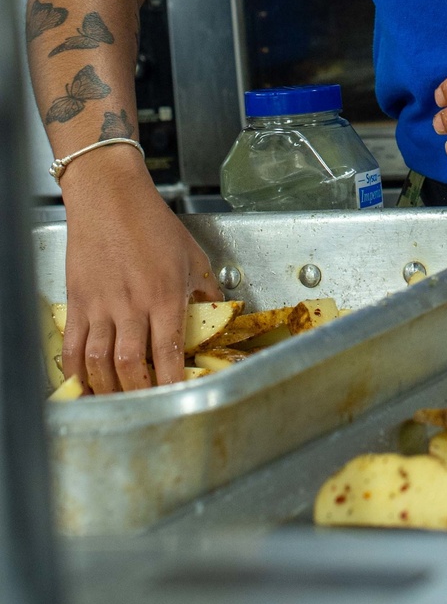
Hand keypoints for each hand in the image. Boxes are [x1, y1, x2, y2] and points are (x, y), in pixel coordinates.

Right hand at [60, 152, 220, 394]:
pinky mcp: (77, 301)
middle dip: (138, 394)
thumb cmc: (150, 220)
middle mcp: (131, 305)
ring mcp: (100, 305)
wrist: (109, 196)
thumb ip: (205, 288)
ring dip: (107, 389)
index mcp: (164, 295)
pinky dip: (75, 371)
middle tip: (145, 407)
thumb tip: (218, 313)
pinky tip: (82, 383)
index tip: (178, 399)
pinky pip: (72, 346)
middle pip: (131, 366)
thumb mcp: (191, 254)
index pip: (168, 353)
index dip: (172, 383)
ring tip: (117, 402)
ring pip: (99, 362)